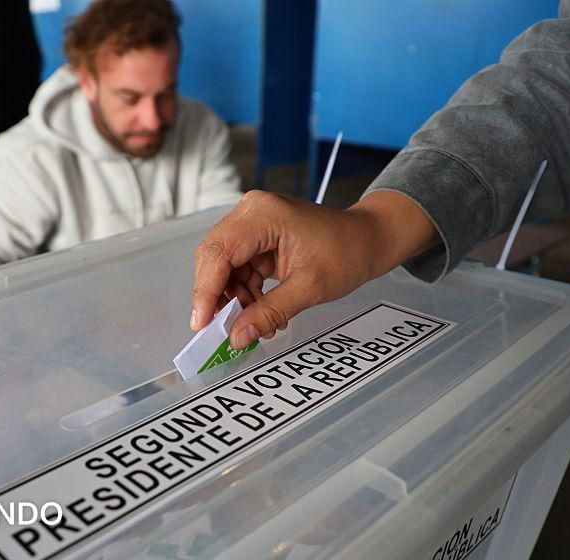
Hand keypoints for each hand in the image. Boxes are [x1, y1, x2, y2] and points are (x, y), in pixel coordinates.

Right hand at [191, 189, 438, 348]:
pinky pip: (238, 268)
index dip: (206, 291)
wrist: (368, 239)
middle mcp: (250, 212)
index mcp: (263, 214)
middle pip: (215, 258)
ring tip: (258, 323)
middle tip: (226, 330)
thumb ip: (270, 312)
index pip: (219, 254)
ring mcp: (252, 223)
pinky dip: (245, 292)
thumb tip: (237, 337)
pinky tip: (260, 311)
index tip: (202, 324)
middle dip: (219, 297)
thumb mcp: (310, 288)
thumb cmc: (347, 253)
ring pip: (224, 267)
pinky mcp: (256, 237)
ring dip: (236, 299)